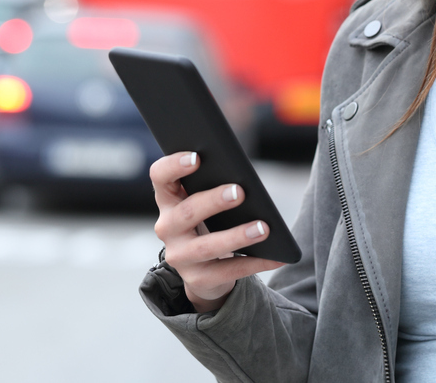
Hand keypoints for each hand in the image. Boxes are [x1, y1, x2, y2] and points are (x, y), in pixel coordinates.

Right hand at [151, 151, 284, 312]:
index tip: (197, 157)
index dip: (173, 165)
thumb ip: (214, 185)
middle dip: (214, 201)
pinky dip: (255, 262)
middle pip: (187, 211)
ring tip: (264, 228)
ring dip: (237, 236)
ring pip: (206, 246)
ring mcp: (179, 256)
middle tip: (240, 192)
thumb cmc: (209, 221)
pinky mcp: (197, 279)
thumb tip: (244, 180)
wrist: (204, 268)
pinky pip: (228, 271)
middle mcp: (167, 227)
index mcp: (168, 199)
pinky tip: (275, 256)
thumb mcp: (205, 201)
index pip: (160, 176)